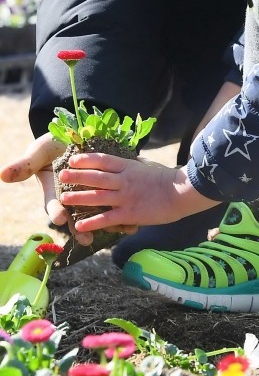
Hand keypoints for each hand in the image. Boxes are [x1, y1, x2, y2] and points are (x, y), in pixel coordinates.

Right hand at [0, 133, 138, 245]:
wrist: (76, 138)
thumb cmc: (54, 147)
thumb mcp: (38, 152)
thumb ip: (25, 165)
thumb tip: (3, 174)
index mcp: (54, 193)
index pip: (53, 206)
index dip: (56, 211)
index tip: (60, 217)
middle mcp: (71, 200)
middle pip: (75, 218)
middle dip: (79, 228)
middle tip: (85, 238)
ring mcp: (89, 198)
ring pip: (95, 216)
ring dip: (102, 226)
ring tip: (111, 233)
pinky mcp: (106, 192)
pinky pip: (113, 207)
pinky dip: (120, 217)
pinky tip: (129, 225)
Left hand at [56, 151, 218, 232]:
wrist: (182, 192)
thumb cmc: (168, 179)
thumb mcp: (148, 167)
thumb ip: (133, 166)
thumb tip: (124, 163)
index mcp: (129, 167)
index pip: (103, 160)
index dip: (87, 159)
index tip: (73, 160)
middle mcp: (124, 181)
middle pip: (96, 177)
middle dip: (77, 176)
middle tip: (62, 176)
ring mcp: (126, 197)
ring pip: (97, 197)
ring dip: (79, 197)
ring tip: (64, 198)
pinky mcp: (130, 214)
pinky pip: (107, 218)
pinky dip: (92, 222)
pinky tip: (80, 225)